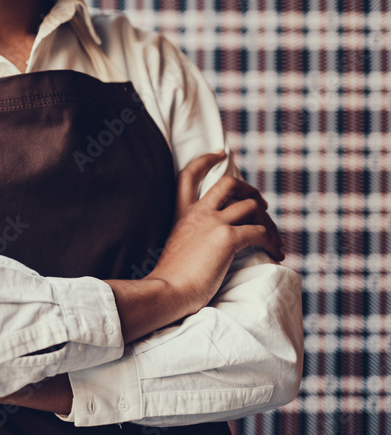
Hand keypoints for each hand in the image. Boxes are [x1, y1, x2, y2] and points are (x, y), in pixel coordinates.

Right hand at [146, 151, 284, 315]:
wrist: (168, 290)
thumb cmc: (172, 279)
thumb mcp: (178, 247)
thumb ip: (194, 235)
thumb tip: (214, 240)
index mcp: (182, 213)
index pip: (189, 174)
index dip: (206, 160)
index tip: (220, 154)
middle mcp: (198, 212)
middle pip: (229, 183)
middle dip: (250, 190)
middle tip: (261, 206)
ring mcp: (213, 223)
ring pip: (252, 207)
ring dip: (268, 222)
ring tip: (274, 239)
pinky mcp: (227, 238)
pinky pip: (260, 232)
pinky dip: (272, 242)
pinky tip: (275, 254)